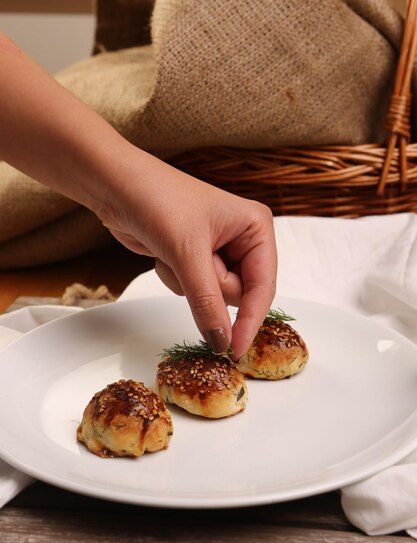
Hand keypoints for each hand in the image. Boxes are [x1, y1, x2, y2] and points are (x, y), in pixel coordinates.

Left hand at [95, 148, 276, 359]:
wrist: (115, 186)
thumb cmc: (157, 200)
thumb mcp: (187, 253)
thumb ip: (208, 302)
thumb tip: (222, 342)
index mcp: (256, 227)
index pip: (264, 287)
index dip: (251, 320)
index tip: (234, 350)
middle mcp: (242, 240)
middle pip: (239, 294)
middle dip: (209, 287)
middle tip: (189, 262)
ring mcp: (218, 252)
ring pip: (214, 297)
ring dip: (188, 284)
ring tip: (173, 252)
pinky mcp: (195, 261)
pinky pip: (194, 292)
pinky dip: (175, 279)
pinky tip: (164, 254)